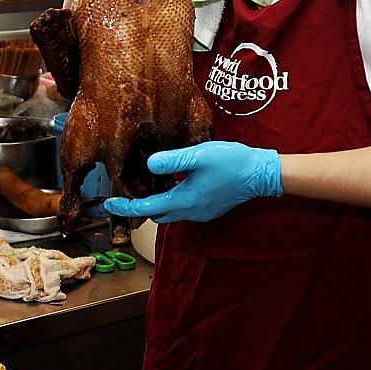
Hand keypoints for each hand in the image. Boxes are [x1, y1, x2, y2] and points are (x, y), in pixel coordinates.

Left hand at [103, 141, 281, 222]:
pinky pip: (183, 208)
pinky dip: (172, 200)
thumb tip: (148, 164)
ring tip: (147, 185)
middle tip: (125, 193)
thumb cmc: (232, 162)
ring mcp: (201, 212)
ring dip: (156, 203)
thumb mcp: (199, 155)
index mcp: (184, 200)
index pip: (146, 209)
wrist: (261, 174)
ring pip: (170, 212)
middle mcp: (190, 212)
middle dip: (139, 207)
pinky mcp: (209, 208)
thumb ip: (173, 160)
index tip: (109, 204)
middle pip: (156, 214)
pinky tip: (174, 183)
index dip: (125, 207)